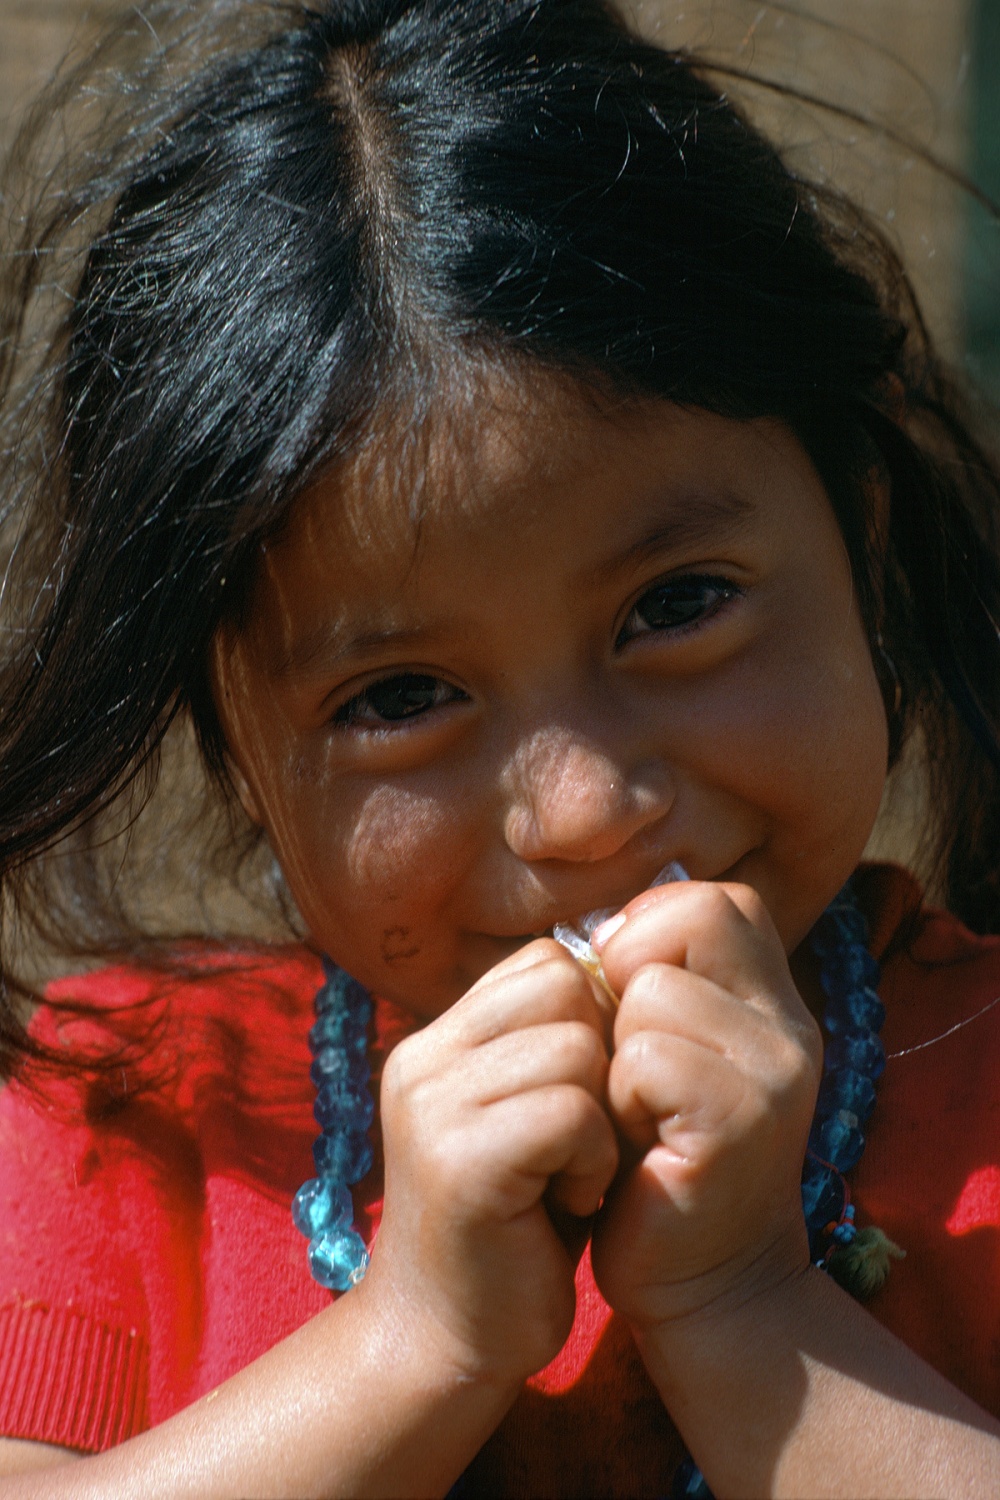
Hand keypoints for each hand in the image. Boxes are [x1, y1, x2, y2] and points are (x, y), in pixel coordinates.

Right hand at [365, 940, 618, 1389]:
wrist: (447, 1342)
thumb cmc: (513, 1226)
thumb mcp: (528, 1113)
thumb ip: (552, 1044)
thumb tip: (624, 973)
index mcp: (439, 1039)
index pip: (547, 962)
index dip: (594, 1019)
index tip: (586, 1097)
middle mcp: (423, 1057)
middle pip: (566, 987)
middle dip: (601, 1060)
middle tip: (582, 1139)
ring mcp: (433, 1105)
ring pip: (576, 1047)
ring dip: (600, 1117)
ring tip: (572, 1174)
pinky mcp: (459, 1159)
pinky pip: (570, 1112)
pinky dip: (593, 1160)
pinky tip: (569, 1203)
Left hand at [590, 880, 821, 1330]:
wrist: (700, 1283)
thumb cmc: (655, 1158)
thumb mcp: (660, 1051)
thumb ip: (651, 981)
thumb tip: (599, 926)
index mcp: (772, 1000)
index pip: (712, 900)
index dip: (647, 934)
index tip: (623, 1005)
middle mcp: (789, 1025)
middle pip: (690, 919)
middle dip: (629, 978)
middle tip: (624, 1057)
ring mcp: (774, 1073)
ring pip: (652, 995)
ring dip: (615, 1053)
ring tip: (632, 1112)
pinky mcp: (741, 1124)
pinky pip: (646, 1060)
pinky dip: (619, 1099)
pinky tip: (635, 1146)